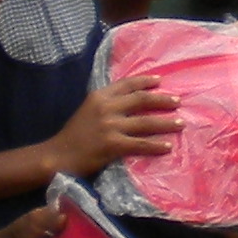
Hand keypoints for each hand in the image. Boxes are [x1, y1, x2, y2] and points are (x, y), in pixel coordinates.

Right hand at [53, 74, 176, 175]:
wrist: (57, 156)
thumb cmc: (73, 135)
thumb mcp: (87, 110)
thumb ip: (106, 104)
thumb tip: (129, 101)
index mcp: (99, 96)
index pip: (127, 84)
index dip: (145, 81)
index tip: (160, 81)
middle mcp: (106, 107)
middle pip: (141, 100)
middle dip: (162, 100)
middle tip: (178, 101)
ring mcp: (110, 126)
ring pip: (146, 122)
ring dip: (166, 122)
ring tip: (180, 123)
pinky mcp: (113, 145)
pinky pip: (141, 144)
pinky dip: (157, 145)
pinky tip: (168, 146)